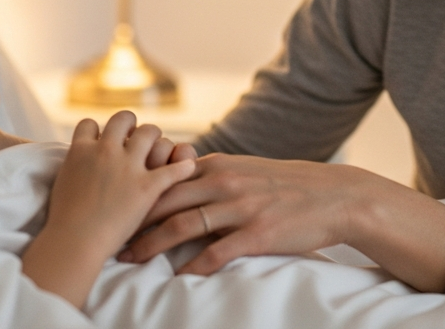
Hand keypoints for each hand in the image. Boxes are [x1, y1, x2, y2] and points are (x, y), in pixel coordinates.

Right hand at [46, 112, 196, 253]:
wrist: (75, 242)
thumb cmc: (63, 222)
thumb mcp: (62, 184)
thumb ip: (75, 168)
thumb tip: (80, 166)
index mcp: (80, 151)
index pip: (89, 124)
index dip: (98, 130)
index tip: (104, 140)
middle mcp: (105, 151)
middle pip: (123, 119)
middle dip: (132, 126)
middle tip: (137, 139)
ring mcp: (128, 166)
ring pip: (150, 132)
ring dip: (157, 139)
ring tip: (161, 149)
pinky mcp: (147, 186)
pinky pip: (174, 168)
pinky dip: (183, 167)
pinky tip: (188, 168)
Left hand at [118, 153, 370, 274]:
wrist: (335, 195)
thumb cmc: (289, 185)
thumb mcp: (247, 169)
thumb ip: (213, 175)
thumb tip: (181, 182)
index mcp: (218, 165)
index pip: (165, 177)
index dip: (135, 193)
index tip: (112, 207)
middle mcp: (224, 182)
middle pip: (166, 200)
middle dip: (133, 219)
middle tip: (109, 237)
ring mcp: (240, 207)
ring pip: (184, 224)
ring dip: (152, 244)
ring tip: (130, 258)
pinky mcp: (258, 233)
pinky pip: (217, 252)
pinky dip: (194, 266)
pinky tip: (178, 279)